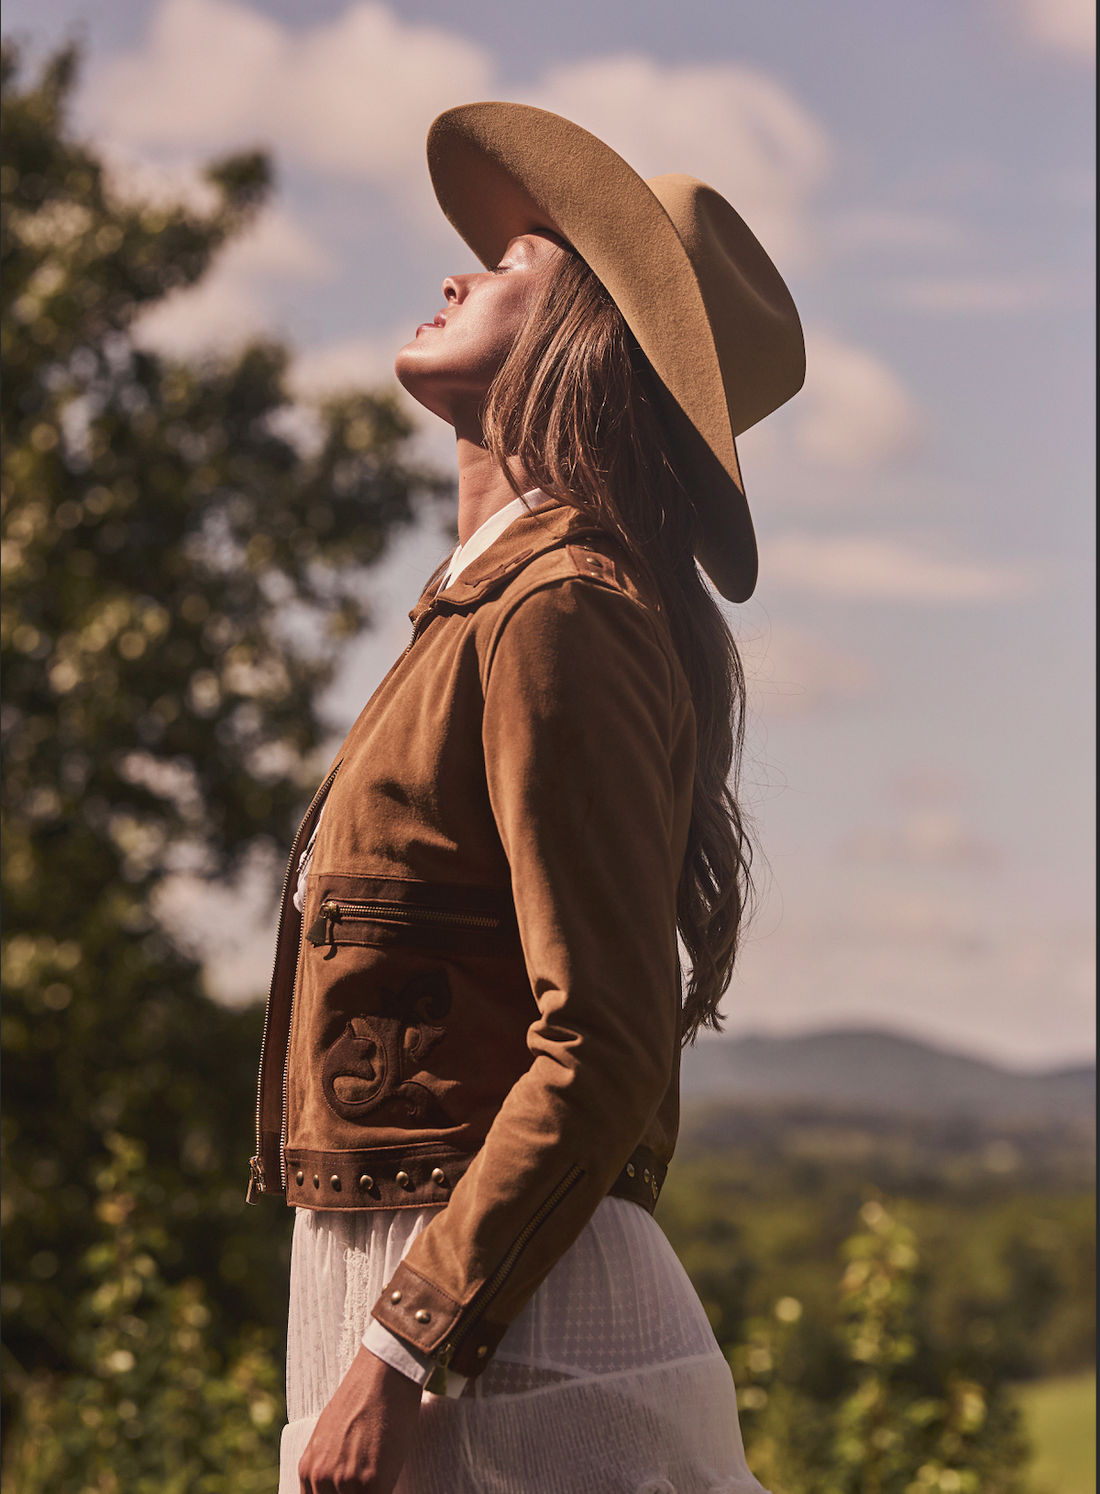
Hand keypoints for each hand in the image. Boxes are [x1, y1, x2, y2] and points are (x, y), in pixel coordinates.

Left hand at [298, 1345, 421, 1493]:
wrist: (383, 1373)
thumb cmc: (361, 1396)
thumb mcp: (328, 1433)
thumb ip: (326, 1464)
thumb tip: (334, 1484)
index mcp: (308, 1469)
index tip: (349, 1491)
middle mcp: (321, 1479)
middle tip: (365, 1485)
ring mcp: (346, 1482)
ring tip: (380, 1482)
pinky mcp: (373, 1482)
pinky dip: (386, 1492)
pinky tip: (391, 1481)